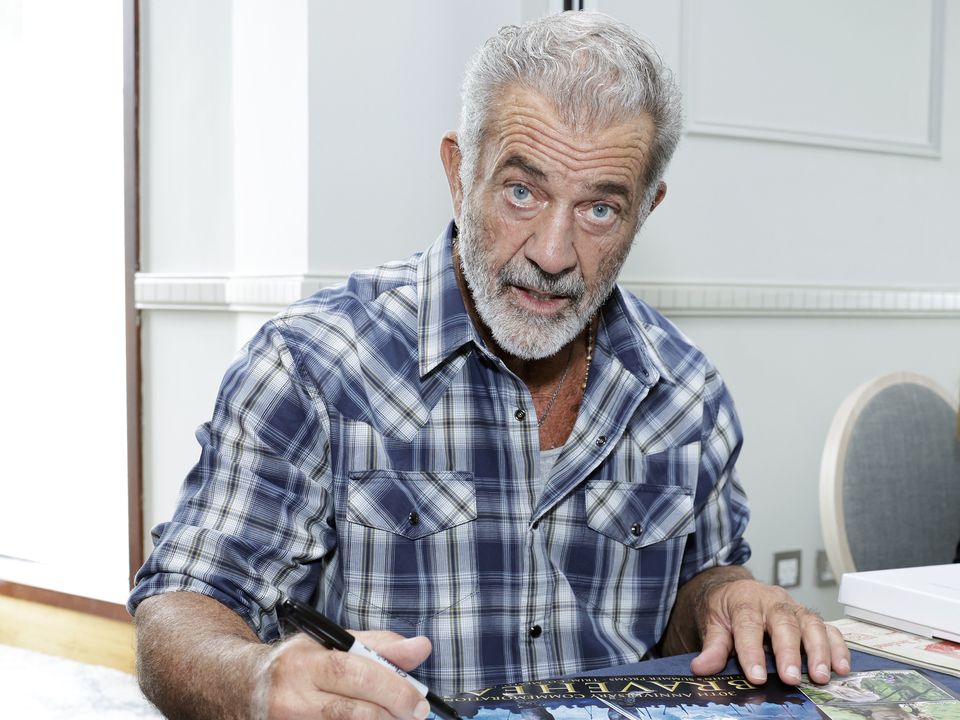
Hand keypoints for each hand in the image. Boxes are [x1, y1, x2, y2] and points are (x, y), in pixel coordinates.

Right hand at [261, 629, 433, 718]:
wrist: (241, 688)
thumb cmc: (296, 664)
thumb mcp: (330, 644)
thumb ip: (378, 646)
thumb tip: (421, 647)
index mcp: (304, 663)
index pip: (354, 674)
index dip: (392, 688)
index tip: (419, 699)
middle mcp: (292, 698)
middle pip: (351, 713)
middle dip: (391, 714)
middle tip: (415, 714)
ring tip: (394, 719)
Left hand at [689, 578, 849, 685]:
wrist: (736, 590)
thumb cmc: (727, 609)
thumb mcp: (713, 622)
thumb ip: (713, 646)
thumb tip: (701, 667)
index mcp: (745, 601)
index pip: (748, 625)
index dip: (752, 651)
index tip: (756, 676)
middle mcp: (773, 602)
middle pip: (783, 623)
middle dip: (789, 652)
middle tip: (791, 678)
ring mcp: (794, 608)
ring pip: (811, 624)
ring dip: (819, 651)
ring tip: (821, 676)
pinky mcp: (810, 618)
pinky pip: (829, 629)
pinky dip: (838, 647)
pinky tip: (841, 667)